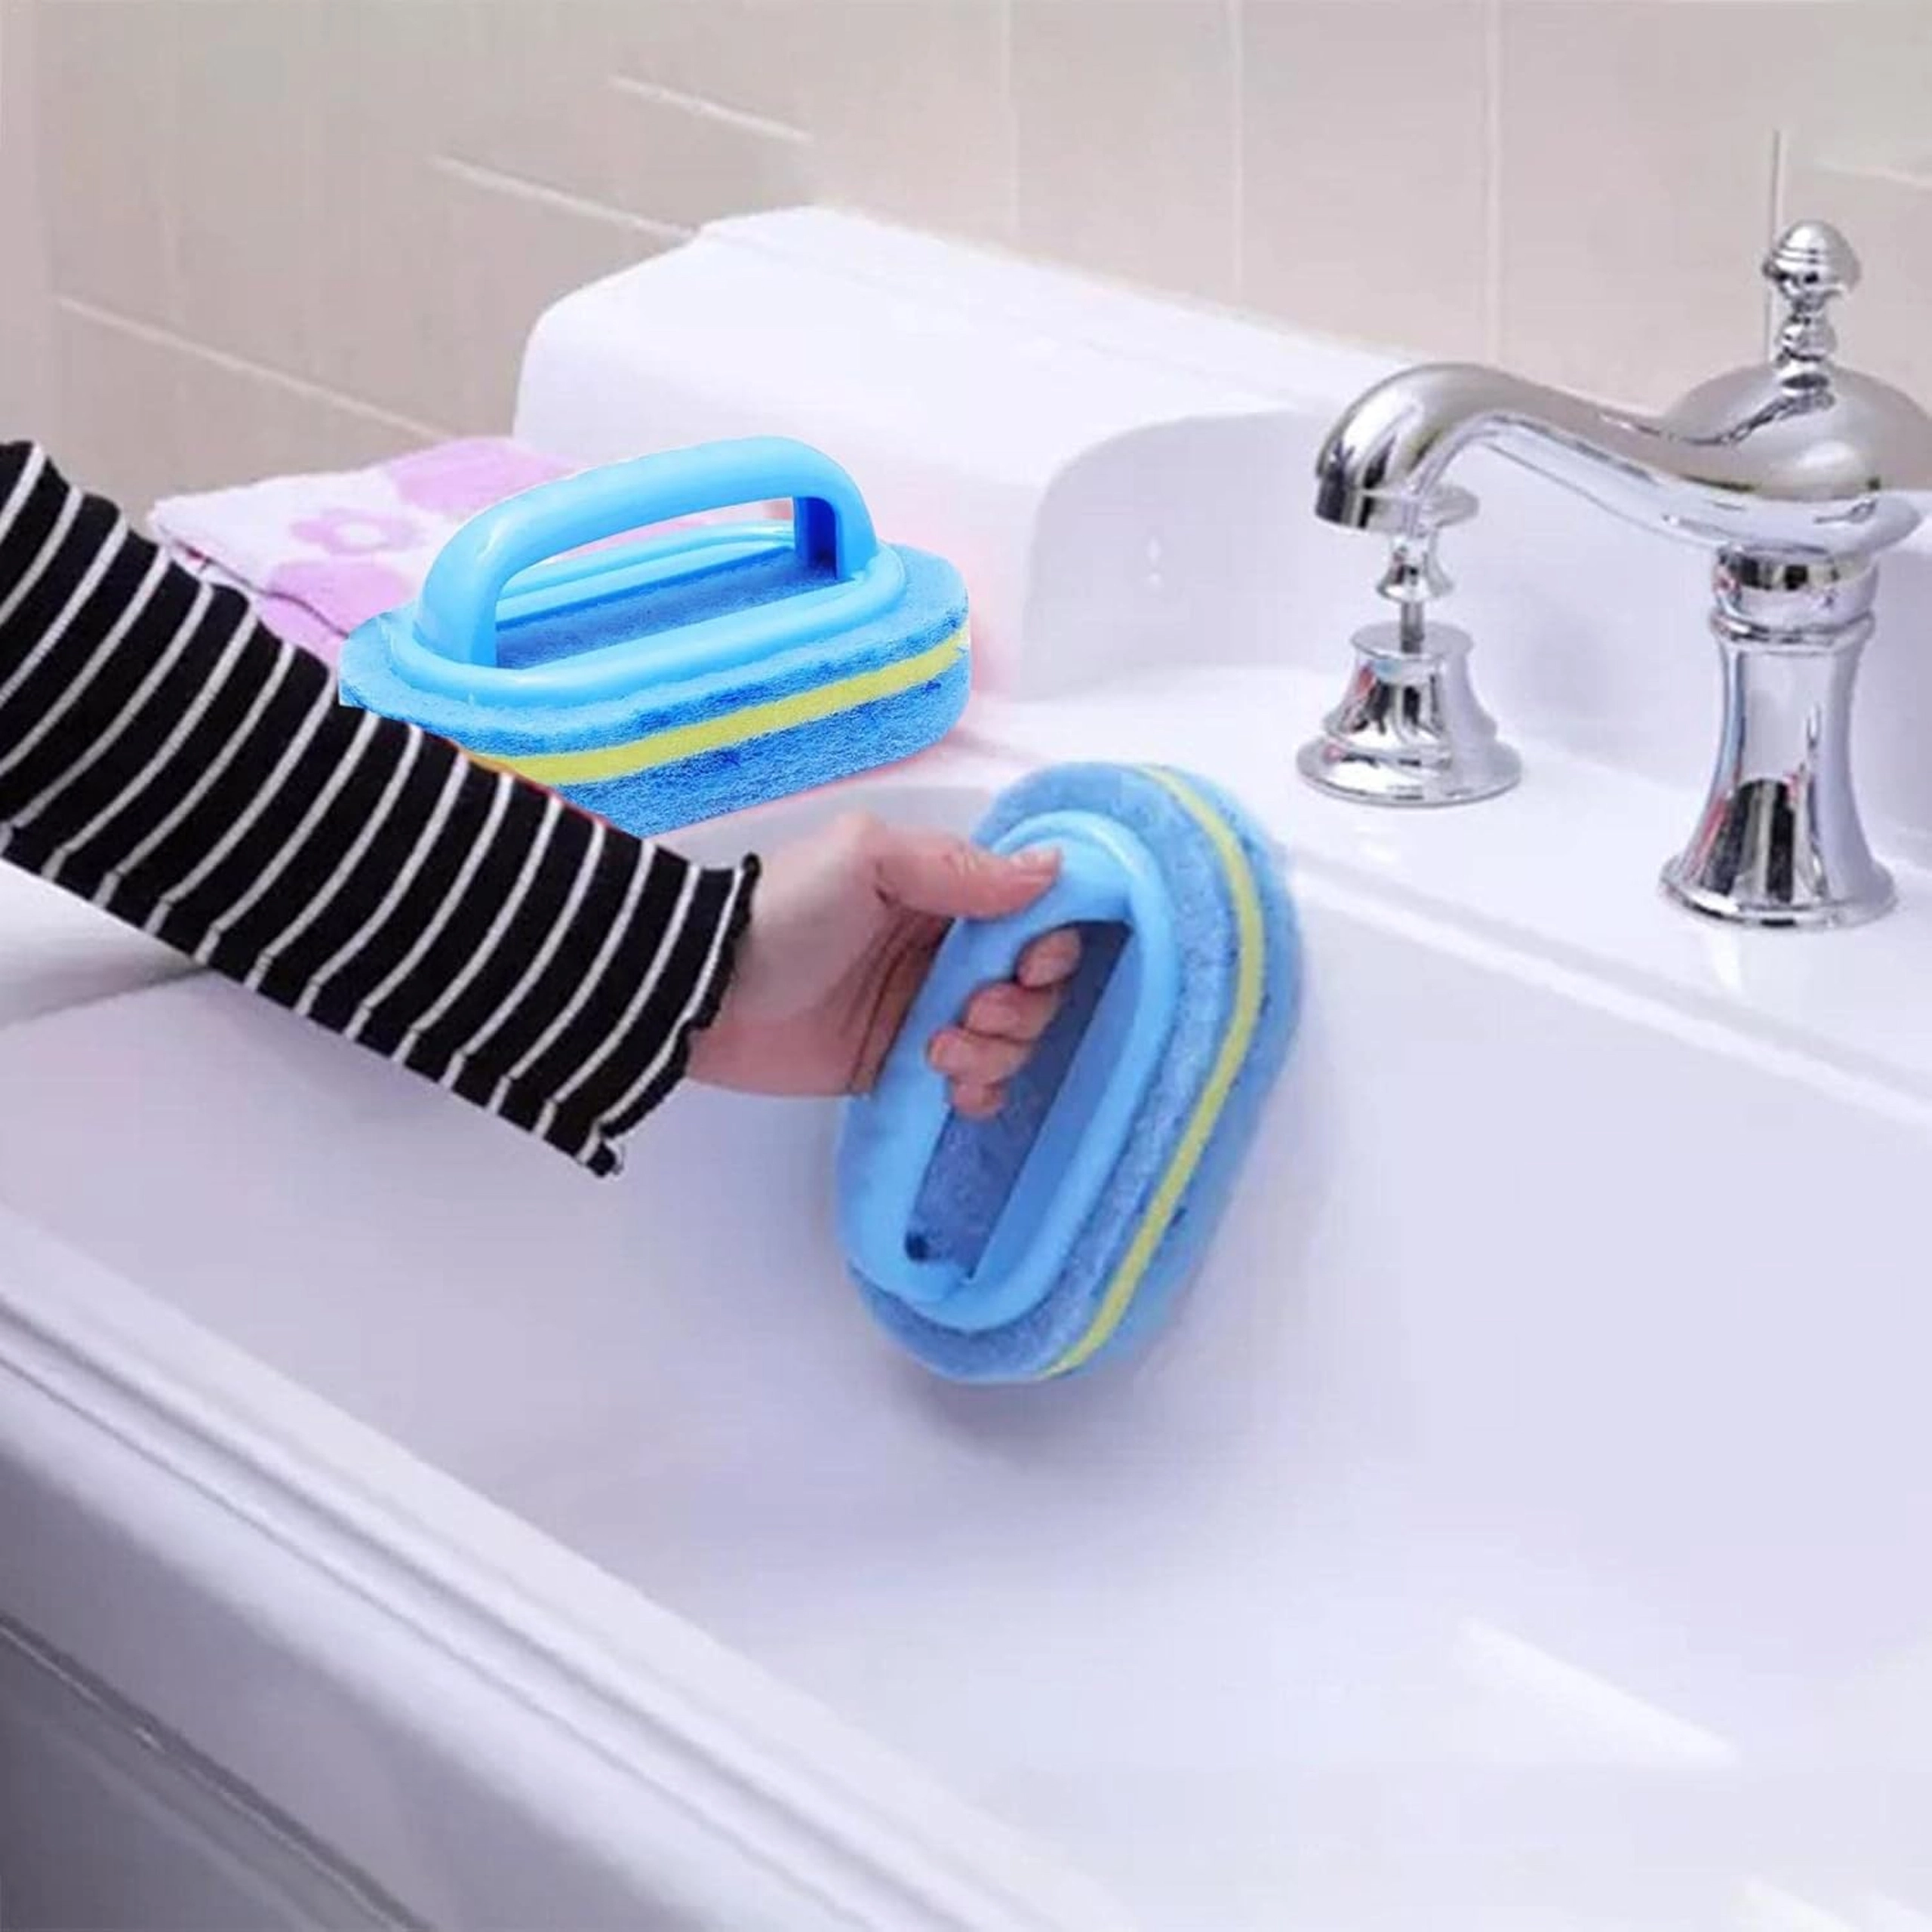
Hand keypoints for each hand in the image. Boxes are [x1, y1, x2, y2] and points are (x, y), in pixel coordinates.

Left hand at [687, 811, 1081, 1116]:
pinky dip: (977, 1090)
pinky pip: (975, 1084)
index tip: (1027, 964)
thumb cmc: (783, 913)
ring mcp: (928, 1010)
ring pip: (1012, 1040)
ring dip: (995, 1051)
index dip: (1048, 944)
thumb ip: (957, 865)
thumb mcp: (866, 860)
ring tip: (936, 1049)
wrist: (705, 994)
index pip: (1034, 916)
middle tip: (970, 1010)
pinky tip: (946, 1085)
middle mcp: (946, 951)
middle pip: (1036, 986)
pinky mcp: (904, 1067)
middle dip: (1021, 1007)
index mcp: (945, 893)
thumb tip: (1050, 870)